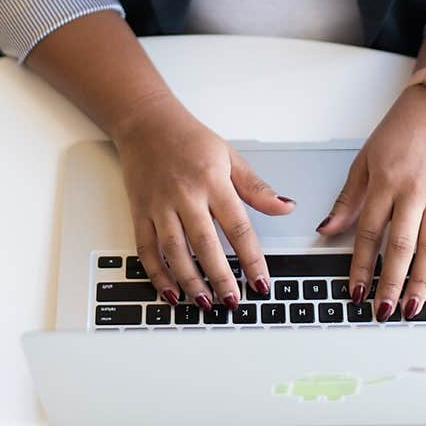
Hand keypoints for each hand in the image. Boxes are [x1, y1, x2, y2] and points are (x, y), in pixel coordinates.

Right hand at [111, 93, 295, 309]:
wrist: (146, 123)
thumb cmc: (190, 139)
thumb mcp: (230, 157)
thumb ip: (256, 188)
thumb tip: (286, 207)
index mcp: (212, 182)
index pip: (238, 226)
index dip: (251, 258)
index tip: (261, 282)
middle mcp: (185, 195)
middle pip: (204, 244)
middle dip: (220, 277)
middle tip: (233, 301)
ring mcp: (159, 205)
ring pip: (174, 251)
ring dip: (189, 281)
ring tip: (205, 302)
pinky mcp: (139, 211)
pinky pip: (146, 249)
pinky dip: (157, 274)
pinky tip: (170, 292)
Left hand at [315, 85, 425, 319]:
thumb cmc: (400, 131)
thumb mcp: (364, 160)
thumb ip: (348, 199)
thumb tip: (327, 230)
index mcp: (385, 182)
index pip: (369, 232)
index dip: (362, 265)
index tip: (356, 291)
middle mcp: (414, 191)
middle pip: (401, 245)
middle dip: (391, 283)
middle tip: (383, 310)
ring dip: (422, 282)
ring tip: (413, 309)